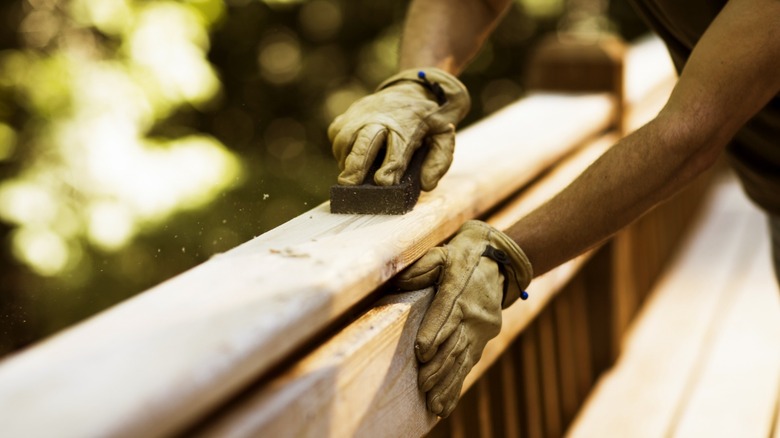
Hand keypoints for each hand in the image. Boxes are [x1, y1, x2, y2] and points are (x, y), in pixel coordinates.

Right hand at [328, 68, 469, 190]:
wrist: (414, 87)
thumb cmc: (429, 118)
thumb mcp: (444, 135)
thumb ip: (439, 160)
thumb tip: (427, 184)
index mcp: (409, 124)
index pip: (397, 149)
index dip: (389, 167)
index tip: (384, 182)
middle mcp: (382, 117)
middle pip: (364, 141)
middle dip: (356, 164)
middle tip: (349, 184)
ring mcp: (362, 113)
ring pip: (345, 138)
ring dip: (345, 160)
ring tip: (350, 177)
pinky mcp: (349, 113)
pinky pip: (337, 133)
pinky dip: (339, 149)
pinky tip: (348, 159)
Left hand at [395, 220, 531, 416]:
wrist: (499, 259)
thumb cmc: (463, 256)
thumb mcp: (442, 253)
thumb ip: (422, 267)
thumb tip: (400, 281)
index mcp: (460, 290)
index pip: (447, 313)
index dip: (434, 333)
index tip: (422, 352)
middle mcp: (474, 313)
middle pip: (455, 342)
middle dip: (438, 366)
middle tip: (422, 385)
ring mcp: (482, 328)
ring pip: (463, 359)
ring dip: (448, 382)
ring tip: (434, 403)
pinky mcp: (484, 337)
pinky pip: (470, 363)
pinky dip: (457, 384)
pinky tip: (446, 403)